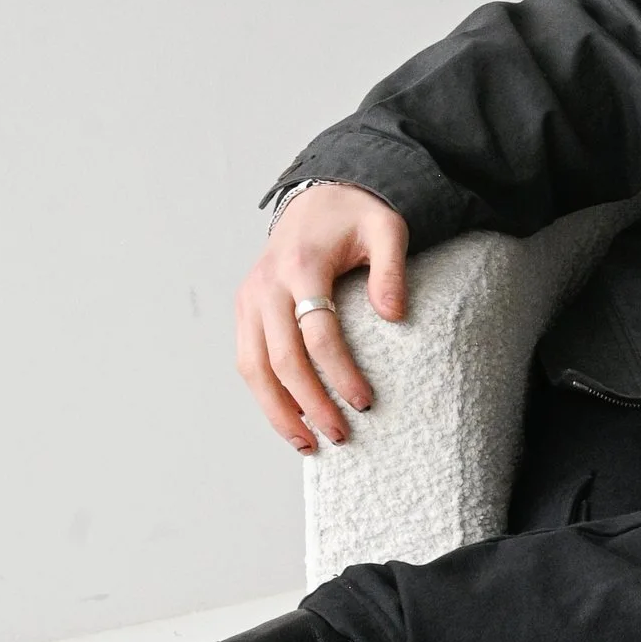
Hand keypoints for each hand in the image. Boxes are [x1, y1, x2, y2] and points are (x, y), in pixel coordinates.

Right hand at [234, 183, 409, 453]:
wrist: (317, 196)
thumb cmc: (356, 216)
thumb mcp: (386, 228)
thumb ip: (392, 269)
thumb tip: (395, 315)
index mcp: (300, 265)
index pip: (317, 332)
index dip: (340, 373)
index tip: (365, 402)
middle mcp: (266, 285)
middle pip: (281, 359)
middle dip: (310, 404)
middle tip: (341, 435)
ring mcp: (250, 298)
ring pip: (253, 367)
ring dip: (278, 411)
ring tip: (308, 445)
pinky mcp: (245, 309)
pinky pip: (247, 360)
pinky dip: (265, 394)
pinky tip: (290, 420)